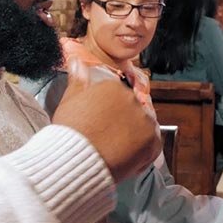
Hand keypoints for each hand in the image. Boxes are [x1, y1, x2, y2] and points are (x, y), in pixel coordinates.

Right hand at [53, 59, 160, 182]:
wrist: (75, 161)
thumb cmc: (70, 133)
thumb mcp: (69, 101)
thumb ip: (78, 79)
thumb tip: (77, 62)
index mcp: (113, 86)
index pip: (118, 97)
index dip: (109, 114)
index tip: (101, 124)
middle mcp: (132, 99)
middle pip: (131, 111)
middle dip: (121, 124)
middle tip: (107, 138)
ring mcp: (144, 120)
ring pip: (142, 127)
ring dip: (132, 137)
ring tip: (114, 149)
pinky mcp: (152, 141)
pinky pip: (151, 145)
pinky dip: (141, 153)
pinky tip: (123, 156)